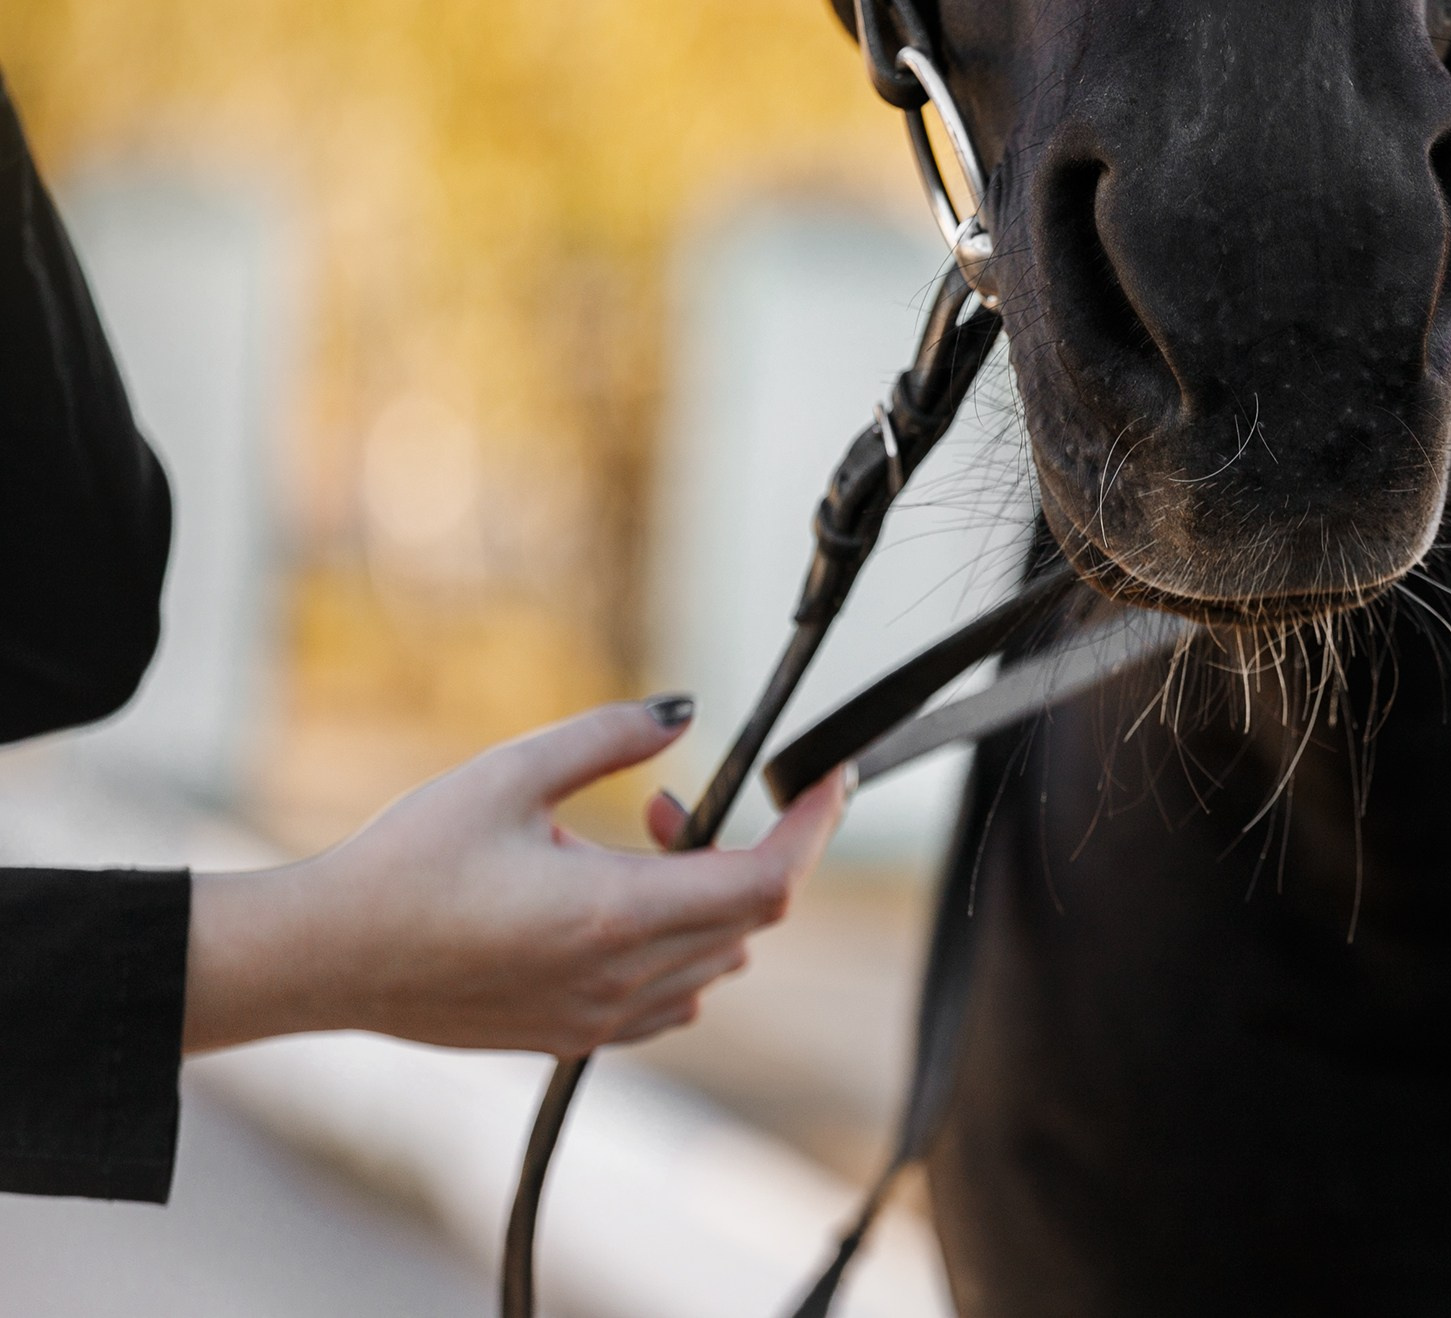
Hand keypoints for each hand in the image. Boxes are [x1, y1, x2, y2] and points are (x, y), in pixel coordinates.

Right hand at [184, 698, 850, 1055]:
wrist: (326, 959)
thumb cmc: (406, 862)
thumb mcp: (509, 772)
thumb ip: (608, 737)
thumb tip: (684, 709)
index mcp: (614, 912)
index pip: (767, 883)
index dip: (814, 830)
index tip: (828, 783)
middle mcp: (621, 977)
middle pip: (751, 919)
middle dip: (742, 848)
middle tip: (663, 804)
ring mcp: (600, 1018)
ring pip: (718, 961)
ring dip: (706, 898)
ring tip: (627, 847)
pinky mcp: (574, 1036)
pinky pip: (674, 999)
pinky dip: (679, 946)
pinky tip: (612, 906)